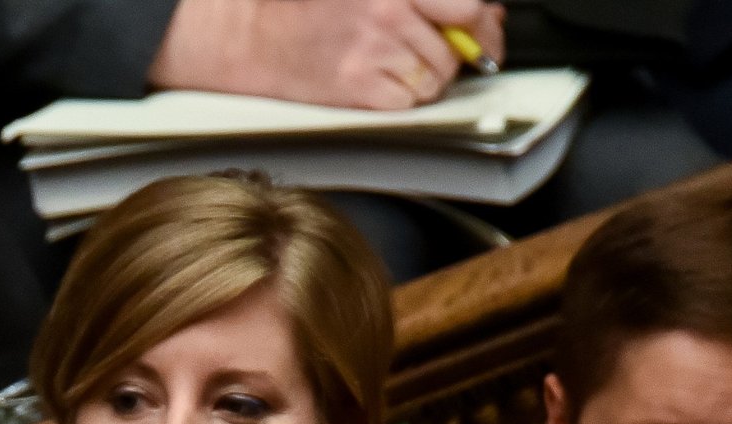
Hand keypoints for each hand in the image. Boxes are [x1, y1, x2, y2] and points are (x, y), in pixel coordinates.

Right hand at [148, 0, 501, 107]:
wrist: (247, 32)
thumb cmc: (305, 5)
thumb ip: (427, 0)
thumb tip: (482, 17)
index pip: (469, 7)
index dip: (483, 26)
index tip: (484, 37)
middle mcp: (390, 12)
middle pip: (453, 50)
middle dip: (447, 56)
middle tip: (424, 53)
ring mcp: (374, 52)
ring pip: (432, 81)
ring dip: (420, 79)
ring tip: (388, 65)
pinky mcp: (356, 88)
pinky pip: (404, 104)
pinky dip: (396, 100)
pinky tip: (374, 83)